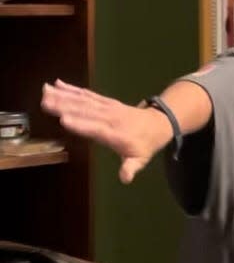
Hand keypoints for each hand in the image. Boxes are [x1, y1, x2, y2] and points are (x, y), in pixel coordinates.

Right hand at [41, 80, 169, 183]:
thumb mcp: (140, 160)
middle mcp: (109, 118)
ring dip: (63, 94)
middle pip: (85, 111)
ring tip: (46, 90)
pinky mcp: (104, 101)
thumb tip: (125, 178)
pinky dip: (72, 89)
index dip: (81, 124)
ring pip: (83, 100)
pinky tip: (58, 84)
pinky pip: (87, 94)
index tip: (63, 119)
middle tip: (45, 101)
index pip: (96, 129)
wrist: (158, 124)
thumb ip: (131, 168)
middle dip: (65, 106)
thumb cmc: (145, 145)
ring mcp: (106, 107)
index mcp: (116, 134)